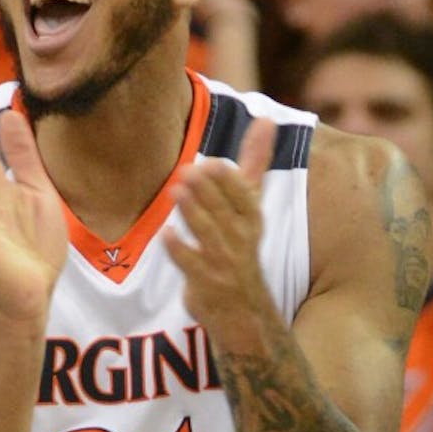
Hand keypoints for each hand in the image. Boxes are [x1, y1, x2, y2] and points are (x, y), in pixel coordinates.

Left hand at [164, 117, 276, 341]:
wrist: (245, 313)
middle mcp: (241, 241)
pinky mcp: (206, 285)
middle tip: (190, 170)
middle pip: (225, 214)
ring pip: (209, 236)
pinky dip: (180, 251)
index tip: (215, 163)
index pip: (245, 199)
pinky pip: (192, 267)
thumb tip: (266, 118)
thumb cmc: (240, 248)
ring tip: (176, 191)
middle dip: (208, 193)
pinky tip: (166, 234)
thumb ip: (255, 163)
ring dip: (194, 213)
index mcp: (251, 220)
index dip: (230, 184)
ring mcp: (223, 264)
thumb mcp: (250, 207)